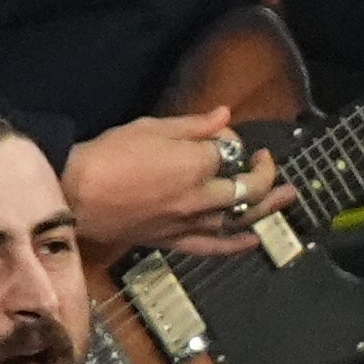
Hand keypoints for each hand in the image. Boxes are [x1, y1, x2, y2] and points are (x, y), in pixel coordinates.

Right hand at [64, 109, 297, 262]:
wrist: (76, 195)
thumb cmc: (108, 156)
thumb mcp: (151, 127)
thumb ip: (193, 125)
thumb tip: (224, 117)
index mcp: (197, 163)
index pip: (230, 151)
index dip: (231, 141)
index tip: (223, 135)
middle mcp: (201, 196)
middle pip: (247, 187)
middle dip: (264, 173)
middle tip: (269, 163)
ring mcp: (191, 223)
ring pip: (240, 218)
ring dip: (267, 207)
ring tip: (286, 198)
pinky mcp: (176, 241)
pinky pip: (215, 246)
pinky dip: (238, 244)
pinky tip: (254, 239)